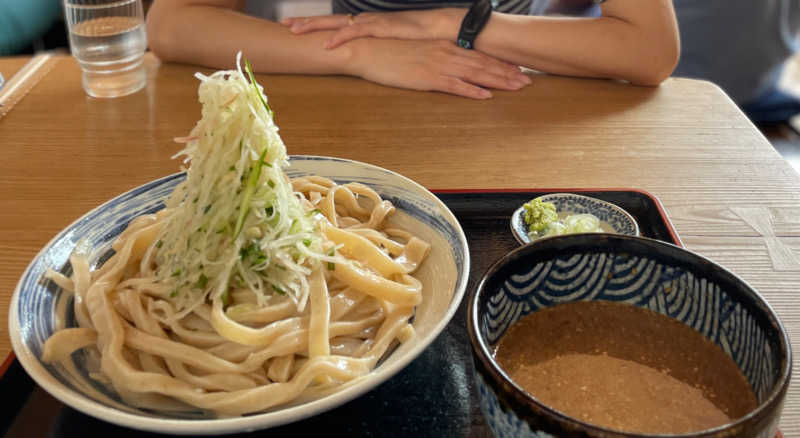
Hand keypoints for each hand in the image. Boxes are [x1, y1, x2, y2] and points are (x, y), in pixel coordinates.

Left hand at [282, 10, 457, 48]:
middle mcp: (364, 21)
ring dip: (314, 27)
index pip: (334, 23)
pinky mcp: (379, 28)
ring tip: (295, 31)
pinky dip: (339, 38)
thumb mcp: (389, 47)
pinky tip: (326, 43)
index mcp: (364, 25)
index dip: (314, 25)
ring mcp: (370, 23)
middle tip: (284, 25)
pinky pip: (355, 32)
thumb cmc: (415, 40)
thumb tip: (364, 61)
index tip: (295, 28)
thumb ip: (374, 51)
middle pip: (329, 20)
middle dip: (305, 22)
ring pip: (336, 23)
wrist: (437, 29)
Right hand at [343, 38, 530, 98]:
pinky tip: (486, 95)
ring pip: (475, 73)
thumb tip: (449, 67)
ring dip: (498, 81)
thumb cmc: (389, 52)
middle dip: (507, 73)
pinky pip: (454, 85)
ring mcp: (438, 65)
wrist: (368, 50)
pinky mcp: (427, 77)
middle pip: (483, 64)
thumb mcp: (418, 52)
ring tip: (517, 88)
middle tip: (526, 81)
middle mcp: (445, 52)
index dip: (499, 63)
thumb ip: (436, 58)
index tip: (516, 69)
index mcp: (444, 46)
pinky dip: (472, 90)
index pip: (478, 55)